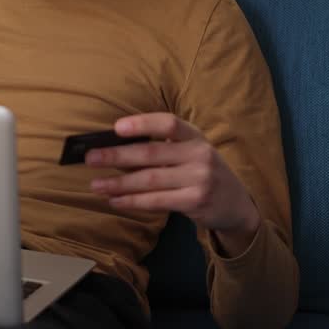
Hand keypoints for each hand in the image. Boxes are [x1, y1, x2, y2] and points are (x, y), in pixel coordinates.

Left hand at [86, 113, 260, 255]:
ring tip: (96, 184)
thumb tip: (115, 149)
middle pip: (152, 153)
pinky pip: (157, 201)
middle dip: (117, 156)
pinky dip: (132, 201)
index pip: (169, 123)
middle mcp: (200, 154)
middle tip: (91, 158)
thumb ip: (163, 149)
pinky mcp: (196, 202)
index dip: (142, 124)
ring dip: (119, 183)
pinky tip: (115, 200)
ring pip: (150, 180)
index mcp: (196, 136)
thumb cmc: (203, 173)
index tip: (116, 128)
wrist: (237, 205)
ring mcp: (200, 179)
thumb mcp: (192, 153)